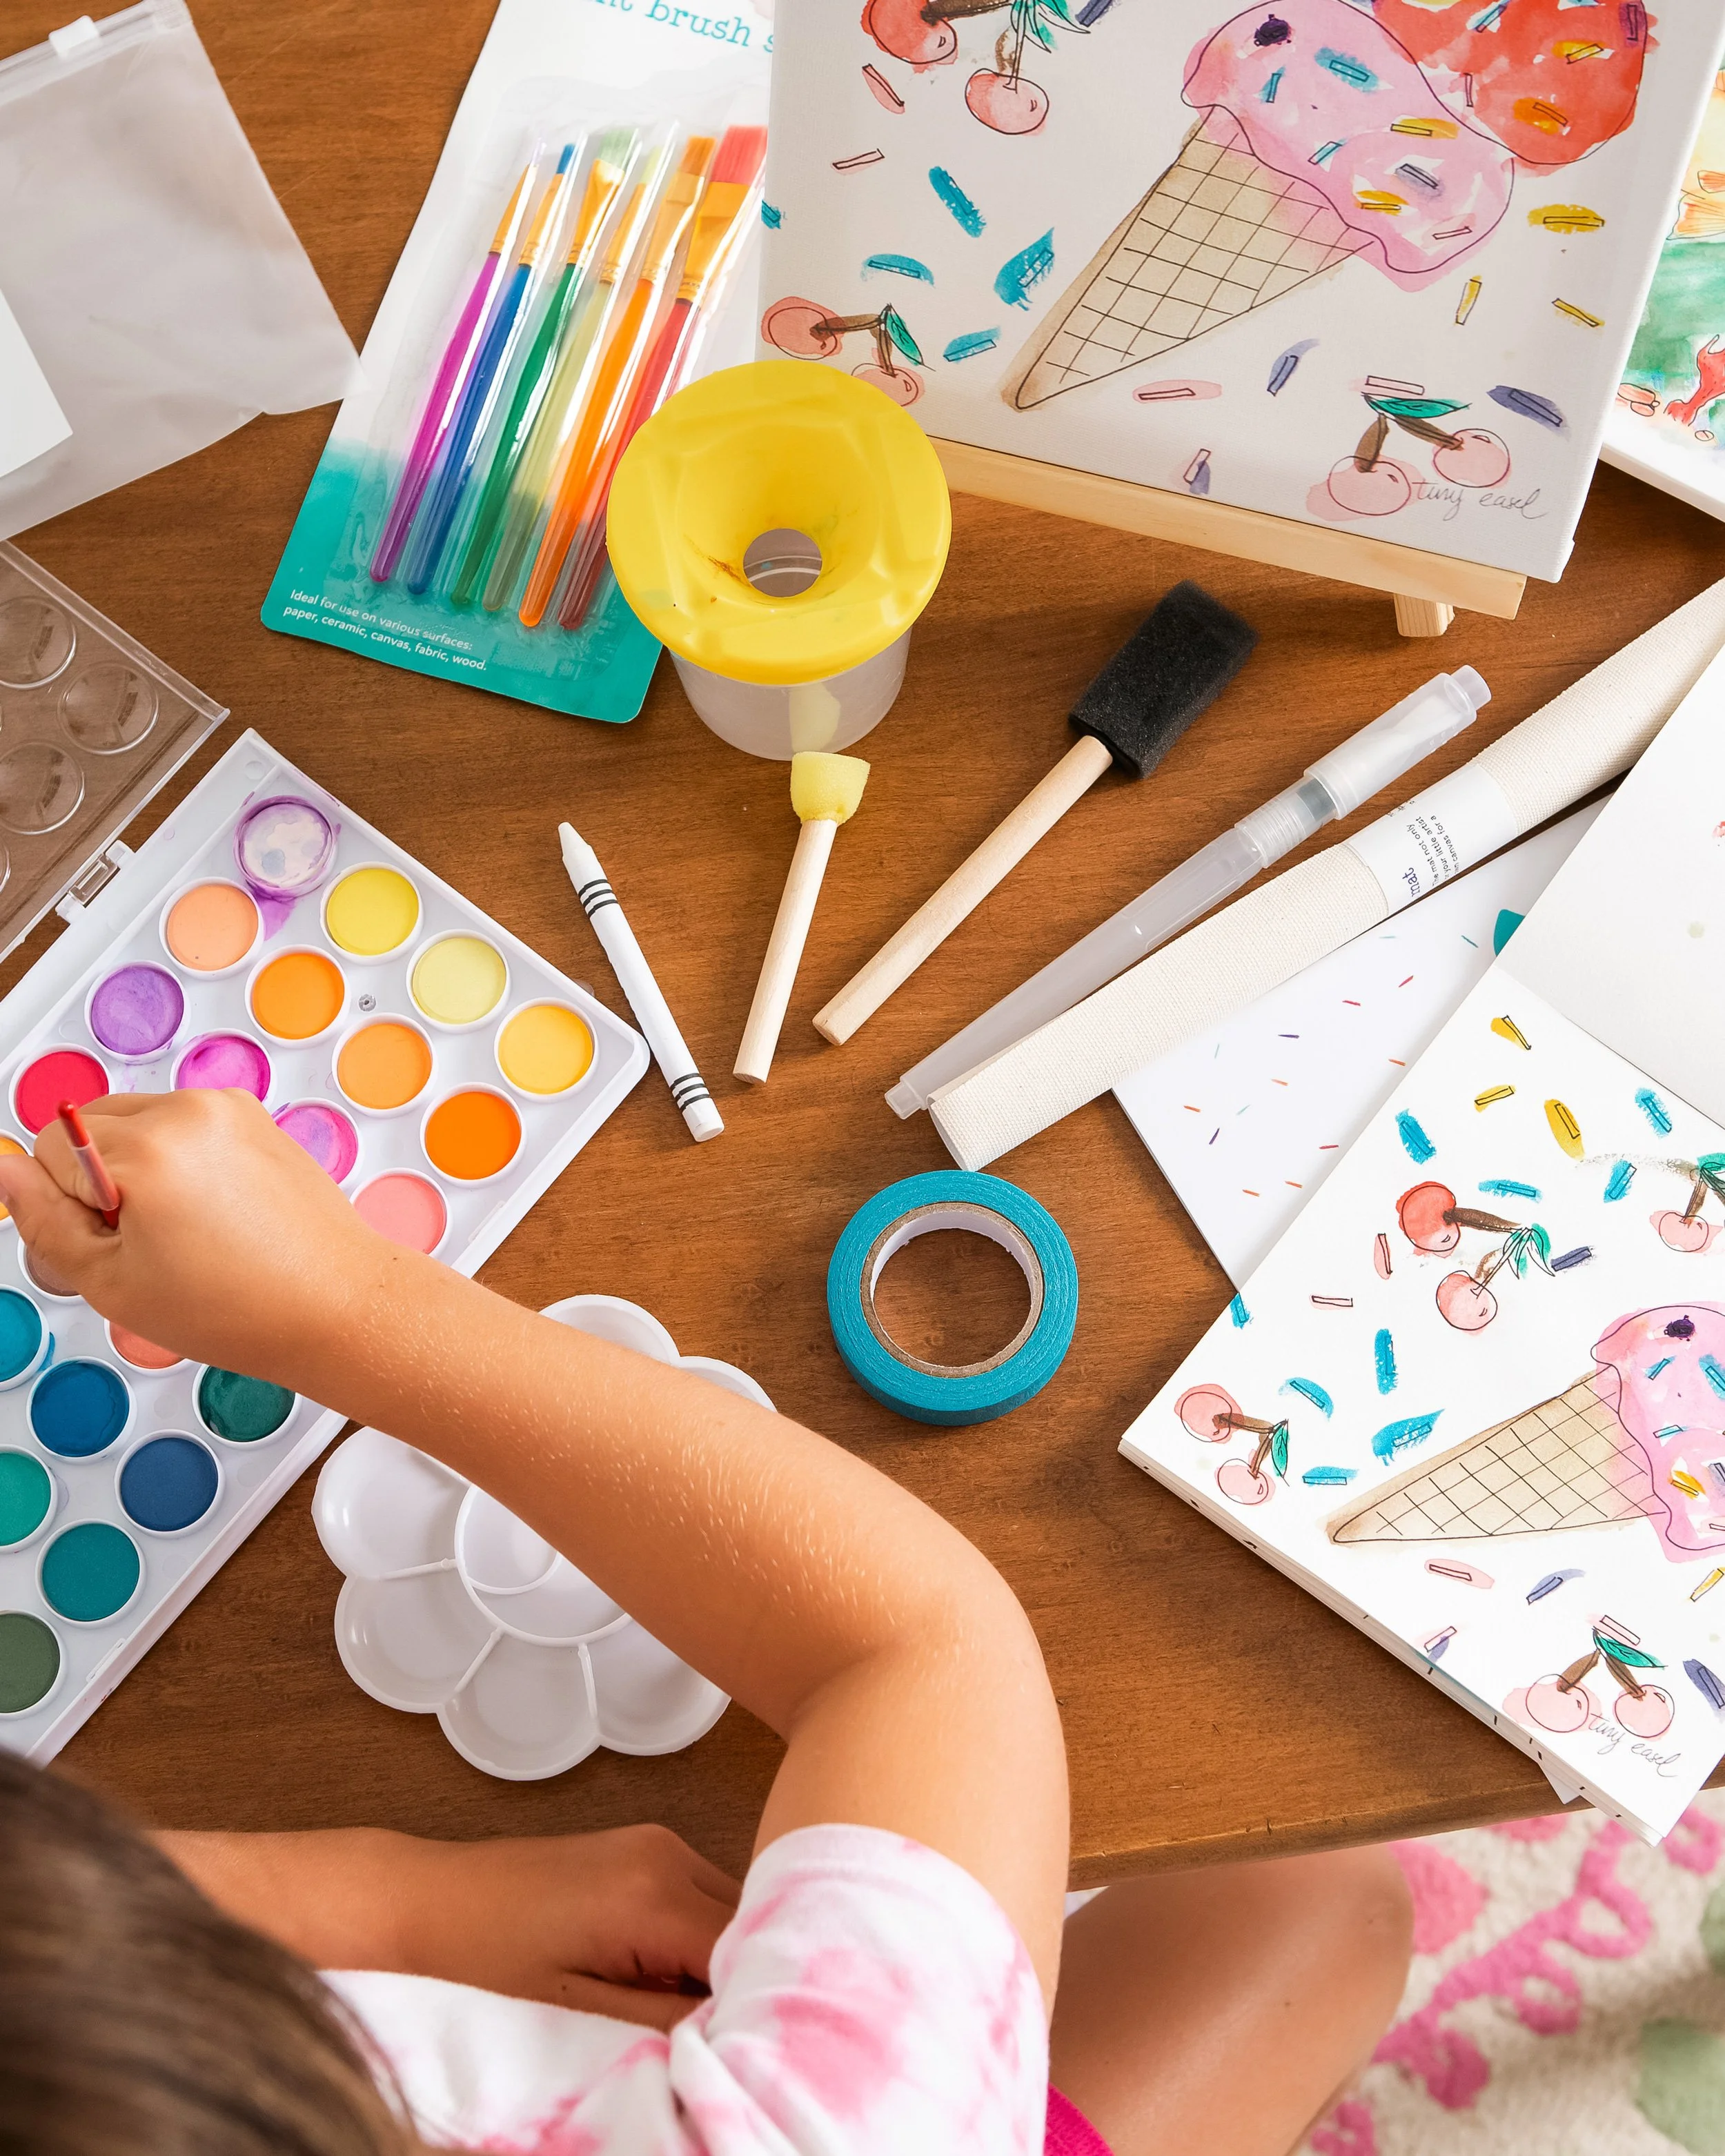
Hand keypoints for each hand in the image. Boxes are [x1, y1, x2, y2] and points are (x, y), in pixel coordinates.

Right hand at [0, 1090, 416, 1388]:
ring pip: (135, 1124)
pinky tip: (215, 1213)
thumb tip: (7, 1172)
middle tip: (151, 1243)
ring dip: (140, 1169)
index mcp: (147, 1146)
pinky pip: (183, 1125)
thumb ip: (44, 1221)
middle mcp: (189, 1110)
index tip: (116, 1243)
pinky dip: (182, 1160)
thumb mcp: (113, 1283)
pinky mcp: (253, 1114)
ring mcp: (227, 1107)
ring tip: (188, 1230)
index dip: (71, 1207)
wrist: (336, 1303)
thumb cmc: (241, 1307)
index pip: (49, 1150)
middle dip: (101, 1180)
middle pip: (89, 1127)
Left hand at [392, 1825, 741, 2022]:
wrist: (425, 1900)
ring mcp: (657, 1843)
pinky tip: (664, 1976)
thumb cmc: (481, 1963)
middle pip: (749, 1925)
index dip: (752, 2004)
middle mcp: (667, 1854)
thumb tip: (730, 2032)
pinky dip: (699, 1937)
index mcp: (653, 1894)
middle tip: (716, 2035)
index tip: (741, 2046)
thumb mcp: (575, 2012)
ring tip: (686, 2010)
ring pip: (730, 1909)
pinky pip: (700, 1895)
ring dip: (722, 1959)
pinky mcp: (643, 1847)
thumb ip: (663, 2020)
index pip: (749, 1951)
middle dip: (744, 1981)